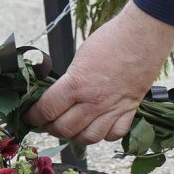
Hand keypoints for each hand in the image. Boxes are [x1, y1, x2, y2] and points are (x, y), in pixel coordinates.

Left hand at [29, 1, 173, 143]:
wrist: (144, 35)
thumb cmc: (111, 39)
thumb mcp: (80, 57)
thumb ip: (69, 80)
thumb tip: (57, 95)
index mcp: (76, 84)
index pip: (46, 111)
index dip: (33, 116)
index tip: (30, 116)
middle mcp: (93, 101)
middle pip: (64, 129)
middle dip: (51, 128)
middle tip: (48, 122)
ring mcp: (113, 108)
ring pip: (88, 138)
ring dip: (75, 136)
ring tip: (71, 127)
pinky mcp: (130, 109)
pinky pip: (114, 134)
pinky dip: (105, 135)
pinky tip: (100, 126)